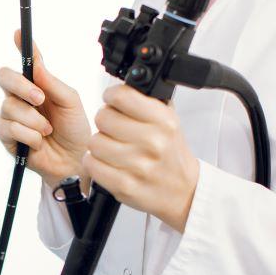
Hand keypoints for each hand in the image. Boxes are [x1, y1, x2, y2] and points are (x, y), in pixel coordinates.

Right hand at [0, 31, 91, 184]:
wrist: (74, 161)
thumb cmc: (74, 130)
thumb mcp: (70, 102)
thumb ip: (53, 83)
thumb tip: (36, 64)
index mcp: (38, 84)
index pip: (25, 61)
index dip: (20, 44)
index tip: (18, 33)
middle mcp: (21, 97)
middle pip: (4, 77)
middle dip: (21, 86)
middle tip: (40, 98)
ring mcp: (12, 116)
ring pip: (9, 107)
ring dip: (33, 120)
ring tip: (48, 130)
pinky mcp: (7, 137)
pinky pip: (9, 128)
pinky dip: (29, 136)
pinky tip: (39, 142)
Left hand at [83, 84, 199, 232]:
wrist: (183, 190)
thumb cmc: (170, 153)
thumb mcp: (168, 120)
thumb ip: (146, 101)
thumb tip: (122, 84)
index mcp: (164, 121)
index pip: (122, 96)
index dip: (112, 96)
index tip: (114, 101)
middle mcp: (153, 142)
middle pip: (103, 117)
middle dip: (105, 121)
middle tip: (114, 128)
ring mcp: (139, 166)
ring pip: (94, 142)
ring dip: (99, 143)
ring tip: (112, 147)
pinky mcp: (125, 186)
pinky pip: (92, 164)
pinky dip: (94, 162)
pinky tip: (107, 162)